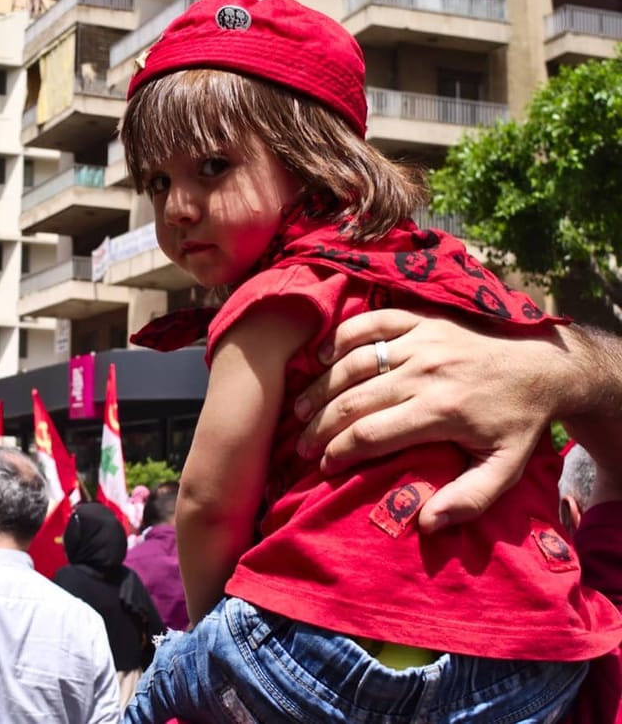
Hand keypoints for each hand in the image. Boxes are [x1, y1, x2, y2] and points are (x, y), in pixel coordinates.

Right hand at [293, 309, 557, 532]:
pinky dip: (341, 336)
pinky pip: (371, 323)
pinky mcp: (421, 320)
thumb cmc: (517, 423)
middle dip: (319, 427)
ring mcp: (421, 342)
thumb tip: (426, 522)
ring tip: (299, 410)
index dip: (339, 452)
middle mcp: (424, 373)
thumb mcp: (505, 469)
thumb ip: (469, 499)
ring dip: (320, 387)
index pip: (370, 434)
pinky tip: (322, 357)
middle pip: (353, 400)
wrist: (544, 367)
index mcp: (440, 411)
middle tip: (301, 446)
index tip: (323, 467)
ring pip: (353, 363)